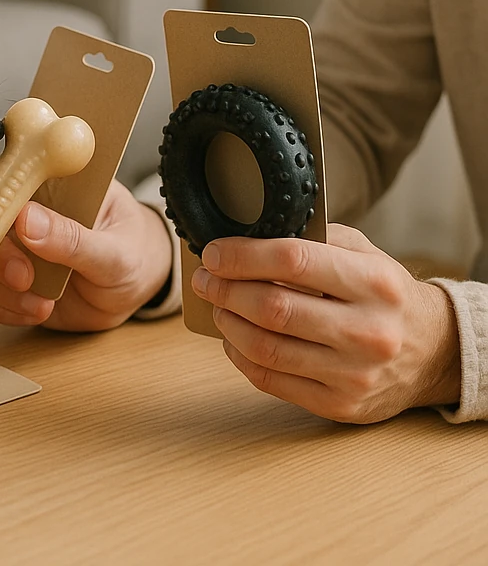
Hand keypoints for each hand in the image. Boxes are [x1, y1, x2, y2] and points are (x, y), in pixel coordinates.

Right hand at [0, 161, 172, 330]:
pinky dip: (6, 308)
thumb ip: (74, 236)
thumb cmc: (134, 250)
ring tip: (41, 302)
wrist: (139, 288)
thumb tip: (26, 221)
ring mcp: (9, 245)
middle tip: (21, 275)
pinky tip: (39, 310)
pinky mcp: (7, 283)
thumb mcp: (116, 248)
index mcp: (44, 178)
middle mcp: (17, 207)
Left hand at [191, 222, 461, 422]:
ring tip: (218, 305)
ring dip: (228, 323)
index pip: (292, 260)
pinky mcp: (340, 405)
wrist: (434, 352)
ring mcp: (354, 374)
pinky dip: (240, 356)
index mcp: (373, 282)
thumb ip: (312, 239)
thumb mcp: (363, 252)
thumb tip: (247, 235)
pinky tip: (234, 338)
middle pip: (272, 308)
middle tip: (205, 278)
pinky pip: (271, 381)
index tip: (213, 253)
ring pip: (266, 348)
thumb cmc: (385, 293)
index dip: (241, 255)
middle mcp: (368, 330)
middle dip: (224, 289)